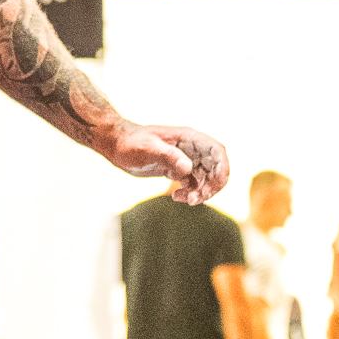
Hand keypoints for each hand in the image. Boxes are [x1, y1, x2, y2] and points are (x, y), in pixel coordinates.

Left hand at [101, 122, 228, 203]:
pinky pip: (193, 183)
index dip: (223, 168)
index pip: (217, 151)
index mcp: (189, 138)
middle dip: (211, 186)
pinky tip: (176, 197)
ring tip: (185, 200)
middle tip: (195, 200)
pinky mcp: (178, 169)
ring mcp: (185, 158)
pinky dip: (190, 192)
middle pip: (215, 168)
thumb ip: (168, 156)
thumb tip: (188, 167)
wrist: (116, 145)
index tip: (216, 186)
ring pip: (205, 178)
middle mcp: (191, 148)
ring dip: (200, 192)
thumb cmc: (130, 143)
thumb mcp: (147, 149)